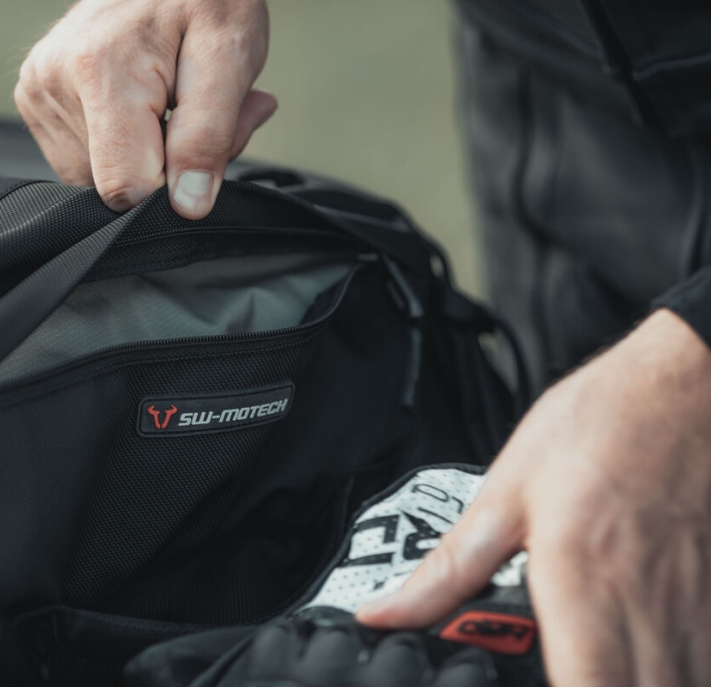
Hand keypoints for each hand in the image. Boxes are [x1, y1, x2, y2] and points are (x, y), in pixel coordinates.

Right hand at [14, 0, 275, 218]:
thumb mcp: (232, 56)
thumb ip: (210, 135)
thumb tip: (187, 205)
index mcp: (100, 69)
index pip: (125, 188)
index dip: (171, 185)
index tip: (196, 145)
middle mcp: (55, 78)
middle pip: (111, 185)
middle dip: (161, 166)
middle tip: (190, 111)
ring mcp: (38, 87)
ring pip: (95, 177)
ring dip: (141, 156)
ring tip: (166, 102)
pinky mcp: (34, 96)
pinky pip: (80, 159)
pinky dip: (116, 145)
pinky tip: (137, 103)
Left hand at [357, 309, 710, 685]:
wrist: (687, 385)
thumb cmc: (601, 425)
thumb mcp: (505, 493)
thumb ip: (447, 570)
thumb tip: (384, 614)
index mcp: (581, 581)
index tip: (511, 682)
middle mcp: (646, 608)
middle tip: (546, 666)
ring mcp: (694, 611)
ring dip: (631, 685)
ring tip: (586, 661)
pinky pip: (700, 665)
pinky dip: (669, 672)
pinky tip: (634, 657)